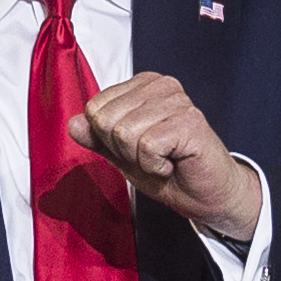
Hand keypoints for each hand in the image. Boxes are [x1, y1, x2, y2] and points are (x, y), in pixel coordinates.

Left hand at [73, 70, 264, 241]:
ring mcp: (177, 101)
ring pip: (124, 133)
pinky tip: (173, 164)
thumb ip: (97, 138)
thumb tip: (73, 124)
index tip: (137, 148)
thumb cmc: (170, 171)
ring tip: (163, 159)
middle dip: (123, 149)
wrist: (206, 195)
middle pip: (105, 119)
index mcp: (142, 86)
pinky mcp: (189, 121)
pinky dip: (155, 165)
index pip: (94, 108)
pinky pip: (147, 146)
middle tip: (151, 156)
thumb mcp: (122, 154)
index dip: (108, 139)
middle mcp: (161, 86)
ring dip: (140, 159)